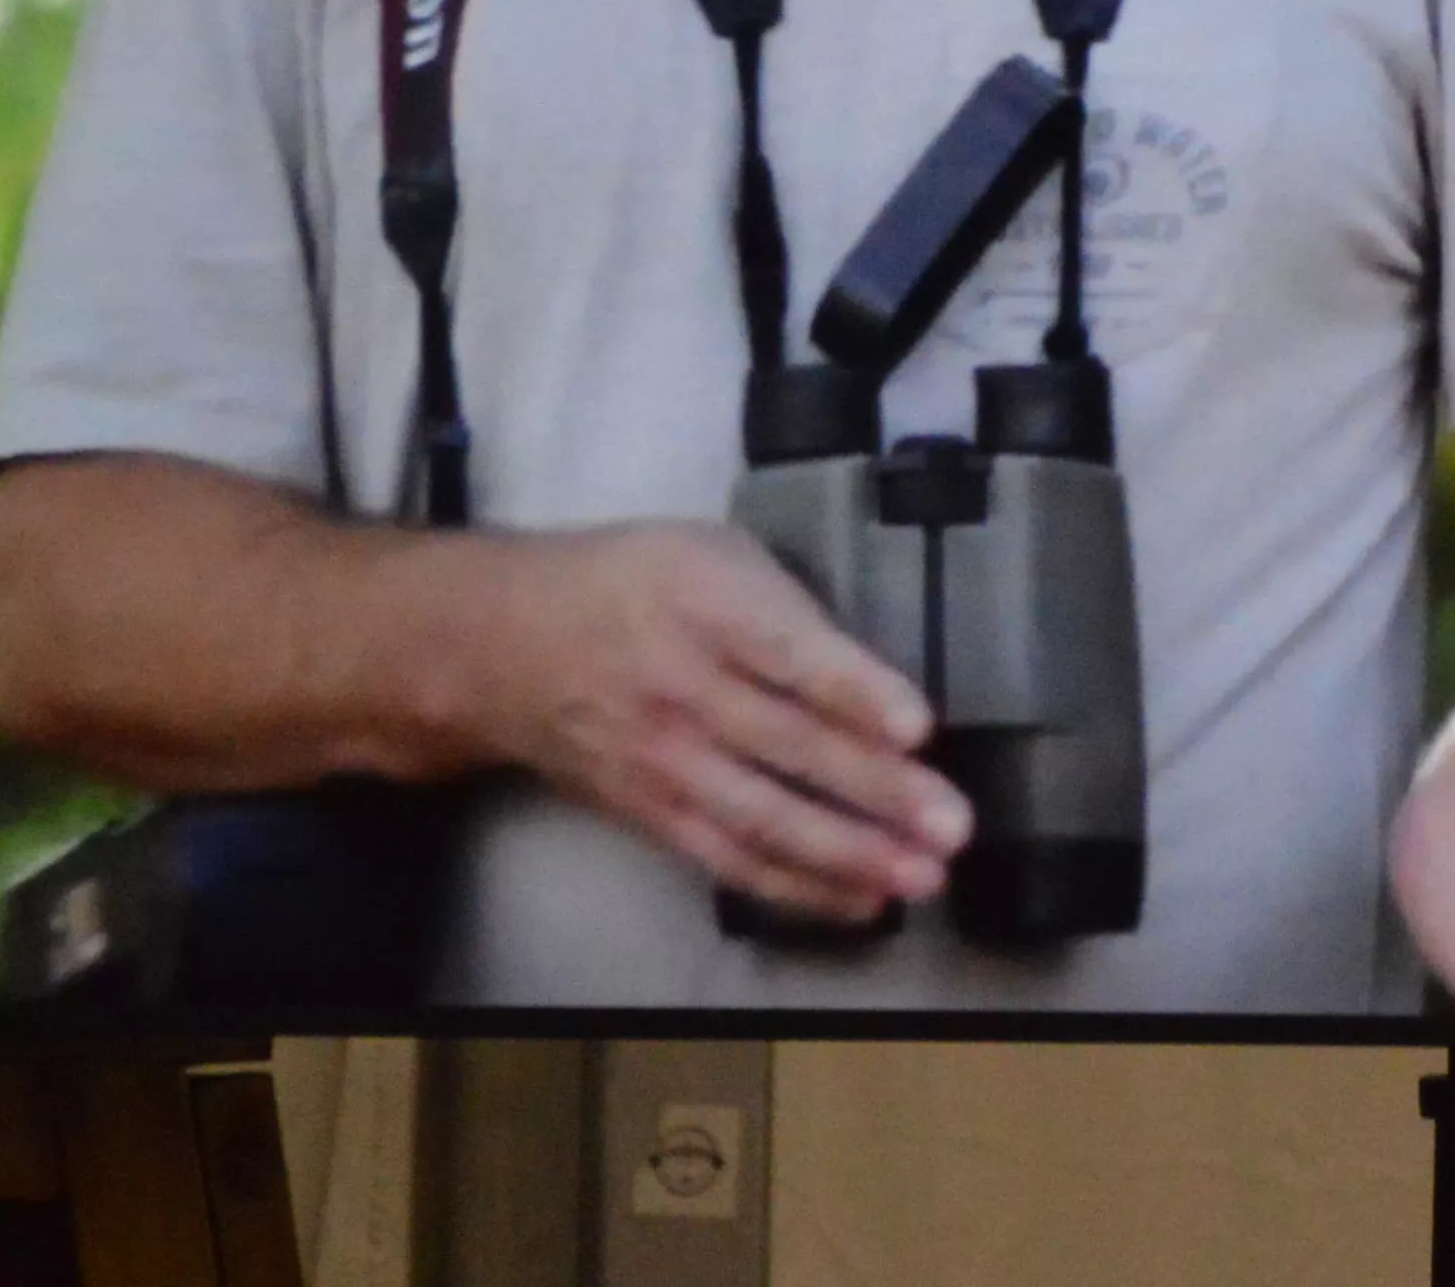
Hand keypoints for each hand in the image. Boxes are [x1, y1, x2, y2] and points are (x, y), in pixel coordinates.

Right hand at [467, 522, 972, 925]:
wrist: (502, 643)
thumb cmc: (632, 582)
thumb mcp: (707, 554)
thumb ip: (784, 606)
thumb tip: (872, 676)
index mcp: (701, 601)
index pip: (786, 652)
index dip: (853, 690)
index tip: (919, 726)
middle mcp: (680, 686)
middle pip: (787, 745)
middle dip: (875, 791)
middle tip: (952, 825)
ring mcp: (662, 760)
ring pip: (762, 817)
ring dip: (848, 854)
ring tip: (921, 877)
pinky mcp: (649, 813)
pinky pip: (728, 858)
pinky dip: (797, 886)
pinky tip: (861, 900)